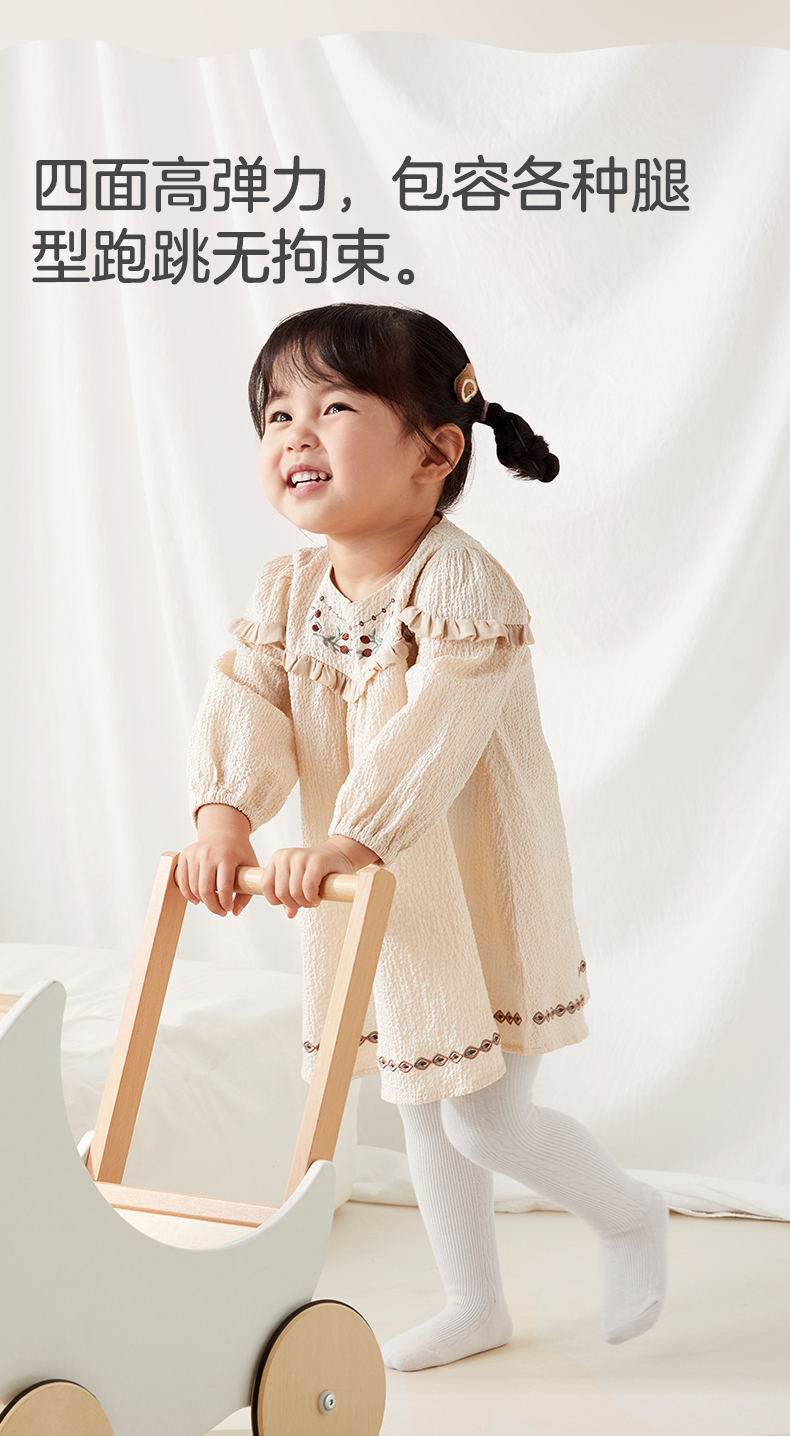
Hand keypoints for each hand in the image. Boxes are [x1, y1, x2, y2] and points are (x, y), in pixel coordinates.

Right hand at [176, 804, 257, 916]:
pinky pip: (182, 880)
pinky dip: (188, 894)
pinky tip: (197, 900)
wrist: (224, 833)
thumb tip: (235, 912)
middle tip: (221, 911)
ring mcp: (195, 853)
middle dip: (213, 906)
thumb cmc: (238, 851)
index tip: (229, 909)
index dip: (225, 903)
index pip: (224, 887)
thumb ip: (247, 891)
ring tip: (212, 903)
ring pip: (193, 887)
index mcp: (227, 856)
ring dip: (202, 901)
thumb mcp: (250, 867)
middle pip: (205, 890)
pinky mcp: (185, 855)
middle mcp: (209, 853)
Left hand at [261, 836, 379, 917]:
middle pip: (281, 893)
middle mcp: (285, 856)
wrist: (339, 855)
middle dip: (295, 904)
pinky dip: (313, 898)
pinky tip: (318, 897)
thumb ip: (289, 897)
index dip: (277, 901)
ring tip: (314, 899)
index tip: (291, 901)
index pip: (265, 886)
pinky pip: (308, 888)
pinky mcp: (316, 861)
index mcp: (276, 859)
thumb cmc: (317, 870)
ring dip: (306, 902)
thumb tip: (289, 914)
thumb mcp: (297, 882)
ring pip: (294, 892)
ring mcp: (300, 856)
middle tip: (306, 902)